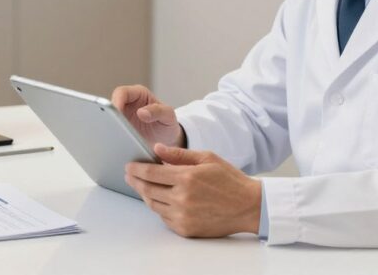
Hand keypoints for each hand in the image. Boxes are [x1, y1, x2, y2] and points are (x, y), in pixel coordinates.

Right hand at [111, 85, 184, 147]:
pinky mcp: (119, 132)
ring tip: (111, 139)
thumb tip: (141, 112)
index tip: (116, 112)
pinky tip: (113, 147)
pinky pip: (110, 134)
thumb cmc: (167, 124)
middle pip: (111, 106)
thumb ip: (158, 111)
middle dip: (108, 116)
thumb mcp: (168, 116)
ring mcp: (121, 119)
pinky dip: (110, 139)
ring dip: (107, 129)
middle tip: (110, 127)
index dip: (116, 100)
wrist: (168, 142)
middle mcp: (127, 105)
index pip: (122, 92)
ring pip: (108, 121)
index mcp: (138, 95)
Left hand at [125, 143, 260, 237]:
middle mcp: (182, 198)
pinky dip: (158, 207)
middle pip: (148, 189)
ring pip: (153, 205)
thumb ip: (179, 154)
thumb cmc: (230, 180)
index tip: (129, 165)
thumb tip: (157, 149)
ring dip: (144, 194)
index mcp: (187, 177)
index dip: (137, 169)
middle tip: (129, 175)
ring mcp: (183, 216)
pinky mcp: (186, 229)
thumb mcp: (207, 158)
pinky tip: (159, 199)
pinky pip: (164, 217)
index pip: (152, 172)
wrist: (248, 206)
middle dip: (135, 181)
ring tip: (142, 186)